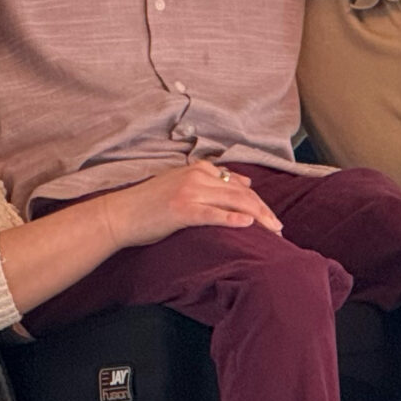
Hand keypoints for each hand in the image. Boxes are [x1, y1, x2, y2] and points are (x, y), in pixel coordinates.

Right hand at [100, 162, 284, 247]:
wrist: (120, 214)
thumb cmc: (150, 204)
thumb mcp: (183, 184)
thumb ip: (213, 180)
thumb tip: (245, 181)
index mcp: (199, 169)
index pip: (238, 184)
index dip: (258, 201)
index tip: (271, 217)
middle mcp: (197, 176)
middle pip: (241, 192)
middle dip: (264, 210)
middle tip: (280, 229)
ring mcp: (190, 192)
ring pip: (233, 201)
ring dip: (257, 217)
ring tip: (273, 231)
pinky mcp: (181, 210)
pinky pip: (212, 214)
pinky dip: (232, 218)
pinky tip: (247, 225)